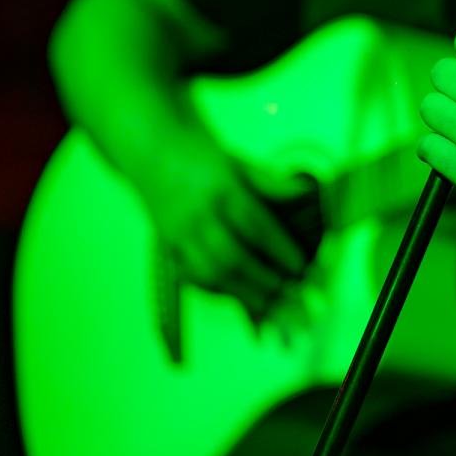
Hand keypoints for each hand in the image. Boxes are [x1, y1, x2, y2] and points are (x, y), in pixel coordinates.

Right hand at [131, 125, 314, 318]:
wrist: (151, 148)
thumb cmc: (202, 155)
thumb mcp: (239, 160)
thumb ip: (269, 182)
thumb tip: (303, 194)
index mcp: (221, 188)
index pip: (255, 224)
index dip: (279, 250)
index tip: (300, 268)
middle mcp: (198, 214)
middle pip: (232, 257)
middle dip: (265, 281)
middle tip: (292, 295)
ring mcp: (178, 234)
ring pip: (210, 274)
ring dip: (243, 295)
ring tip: (272, 307)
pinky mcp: (166, 246)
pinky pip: (192, 278)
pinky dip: (218, 292)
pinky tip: (240, 299)